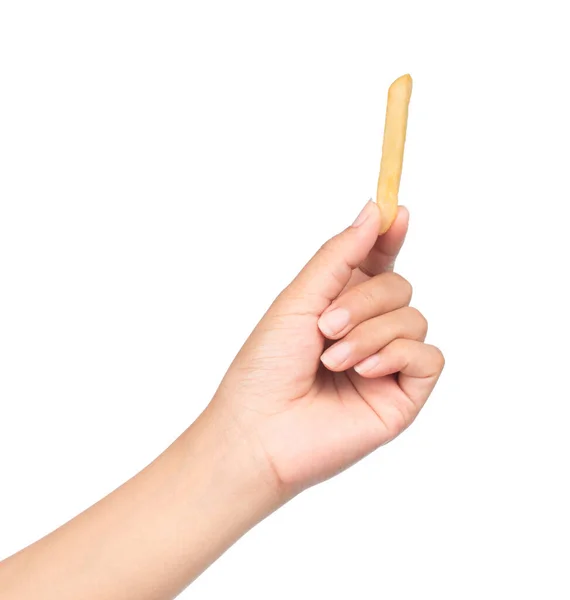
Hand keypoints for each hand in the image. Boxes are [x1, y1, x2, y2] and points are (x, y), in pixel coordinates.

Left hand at [210, 201, 443, 497]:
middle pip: (399, 286)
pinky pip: (428, 357)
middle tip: (326, 326)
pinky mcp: (403, 394)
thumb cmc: (266, 366)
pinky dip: (397, 355)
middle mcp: (368, 330)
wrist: (260, 431)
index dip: (389, 238)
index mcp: (340, 304)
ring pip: (414, 318)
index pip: (377, 263)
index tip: (397, 215)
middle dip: (365, 300)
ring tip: (333, 359)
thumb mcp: (299, 298)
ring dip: (372, 333)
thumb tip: (374, 211)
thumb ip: (340, 256)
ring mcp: (387, 363)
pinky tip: (365, 372)